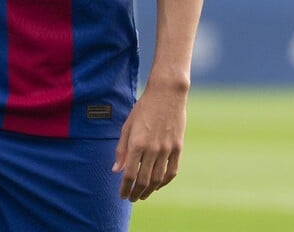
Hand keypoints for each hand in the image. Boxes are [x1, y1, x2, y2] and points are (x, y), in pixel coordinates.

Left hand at [112, 80, 186, 201]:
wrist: (167, 95)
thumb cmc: (143, 109)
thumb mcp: (127, 126)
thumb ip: (121, 149)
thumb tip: (116, 170)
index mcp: (137, 143)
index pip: (129, 174)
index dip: (125, 187)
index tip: (122, 195)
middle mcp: (152, 149)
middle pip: (143, 180)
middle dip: (136, 192)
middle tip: (131, 198)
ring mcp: (167, 149)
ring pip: (157, 179)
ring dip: (149, 190)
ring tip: (143, 195)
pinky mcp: (178, 148)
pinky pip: (171, 171)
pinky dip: (164, 182)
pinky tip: (157, 185)